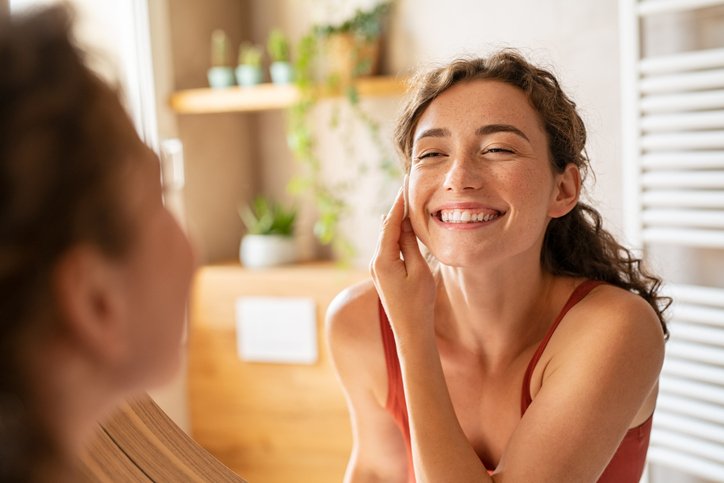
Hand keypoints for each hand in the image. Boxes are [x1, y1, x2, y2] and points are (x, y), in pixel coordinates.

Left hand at [370, 187, 435, 339]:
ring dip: (396, 221)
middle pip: (386, 228)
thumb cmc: (419, 303)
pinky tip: (401, 226)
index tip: (404, 184)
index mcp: (383, 259)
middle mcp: (375, 262)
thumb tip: (403, 223)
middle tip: (405, 187)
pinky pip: (388, 248)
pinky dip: (395, 235)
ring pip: (386, 238)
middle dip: (396, 208)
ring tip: (405, 201)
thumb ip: (409, 245)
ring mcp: (377, 268)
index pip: (390, 223)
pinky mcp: (383, 274)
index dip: (398, 203)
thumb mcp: (419, 270)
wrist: (410, 331)